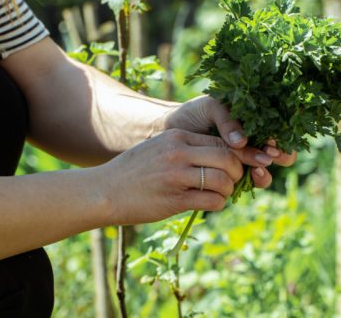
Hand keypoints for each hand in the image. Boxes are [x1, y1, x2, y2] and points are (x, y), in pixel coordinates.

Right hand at [96, 129, 243, 224]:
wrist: (104, 192)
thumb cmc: (132, 172)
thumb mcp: (157, 148)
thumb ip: (184, 149)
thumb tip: (216, 158)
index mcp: (177, 136)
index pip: (220, 141)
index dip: (234, 155)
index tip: (234, 165)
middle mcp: (178, 153)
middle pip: (227, 158)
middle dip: (237, 172)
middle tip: (233, 181)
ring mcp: (177, 176)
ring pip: (223, 180)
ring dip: (228, 190)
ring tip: (221, 194)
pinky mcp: (175, 199)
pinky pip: (211, 200)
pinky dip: (218, 203)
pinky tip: (211, 204)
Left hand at [163, 96, 296, 186]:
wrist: (169, 131)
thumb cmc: (194, 114)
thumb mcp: (211, 108)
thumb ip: (228, 121)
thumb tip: (242, 142)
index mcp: (254, 123)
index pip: (277, 130)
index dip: (281, 137)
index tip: (273, 141)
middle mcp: (253, 144)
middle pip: (279, 154)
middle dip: (281, 156)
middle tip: (271, 156)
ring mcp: (243, 162)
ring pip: (264, 172)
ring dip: (265, 173)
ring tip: (258, 169)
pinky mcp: (230, 177)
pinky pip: (246, 184)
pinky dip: (250, 182)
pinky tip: (248, 176)